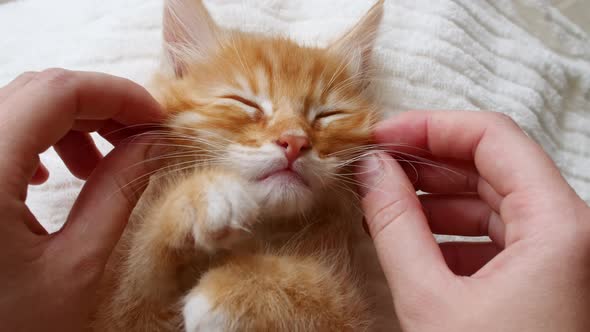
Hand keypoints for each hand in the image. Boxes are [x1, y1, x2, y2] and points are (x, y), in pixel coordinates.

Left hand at [0, 69, 163, 330]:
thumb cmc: (7, 329)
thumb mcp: (74, 267)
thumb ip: (117, 194)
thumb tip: (153, 144)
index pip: (58, 92)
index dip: (118, 95)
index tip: (158, 119)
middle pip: (36, 91)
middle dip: (99, 107)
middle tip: (139, 138)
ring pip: (15, 106)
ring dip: (67, 122)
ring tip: (96, 164)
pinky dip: (33, 139)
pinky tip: (49, 175)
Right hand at [357, 111, 589, 330]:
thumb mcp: (429, 300)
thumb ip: (396, 224)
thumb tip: (372, 168)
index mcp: (558, 226)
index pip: (494, 136)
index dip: (430, 128)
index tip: (382, 136)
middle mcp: (571, 231)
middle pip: (494, 165)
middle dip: (428, 163)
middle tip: (376, 167)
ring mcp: (561, 255)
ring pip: (495, 200)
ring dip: (436, 199)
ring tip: (385, 206)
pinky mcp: (546, 278)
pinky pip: (499, 235)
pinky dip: (454, 233)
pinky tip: (413, 243)